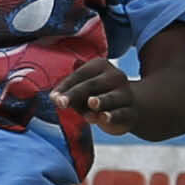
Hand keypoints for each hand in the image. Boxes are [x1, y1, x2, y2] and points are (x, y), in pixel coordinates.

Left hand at [60, 50, 184, 134]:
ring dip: (99, 101)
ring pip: (110, 98)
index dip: (65, 86)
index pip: (79, 75)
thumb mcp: (85, 91)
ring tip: (91, 103)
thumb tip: (54, 98)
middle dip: (74, 94)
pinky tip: (104, 118)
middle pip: (91, 85)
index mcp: (100, 66)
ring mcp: (125, 94)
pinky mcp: (131, 112)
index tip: (52, 98)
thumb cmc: (99, 96)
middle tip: (60, 102)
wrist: (132, 107)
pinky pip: (121, 113)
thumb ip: (71, 93)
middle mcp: (114, 77)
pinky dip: (112, 116)